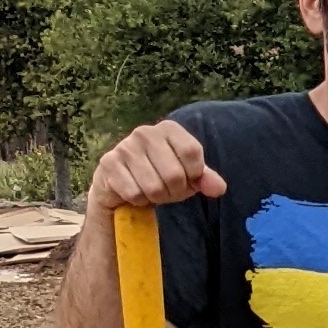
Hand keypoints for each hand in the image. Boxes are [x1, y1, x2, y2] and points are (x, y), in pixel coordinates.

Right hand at [88, 121, 223, 214]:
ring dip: (157, 197)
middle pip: (175, 175)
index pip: (192, 152)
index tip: (188, 176)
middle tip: (167, 188)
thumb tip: (218, 188)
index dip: (194, 173)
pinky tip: (135, 190)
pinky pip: (135, 193)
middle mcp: (145, 132)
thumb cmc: (162, 175)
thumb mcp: (189, 176)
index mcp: (169, 129)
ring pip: (154, 188)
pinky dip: (139, 199)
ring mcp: (125, 147)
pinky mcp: (109, 163)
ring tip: (151, 189)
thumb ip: (206, 179)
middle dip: (175, 191)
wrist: (123, 183)